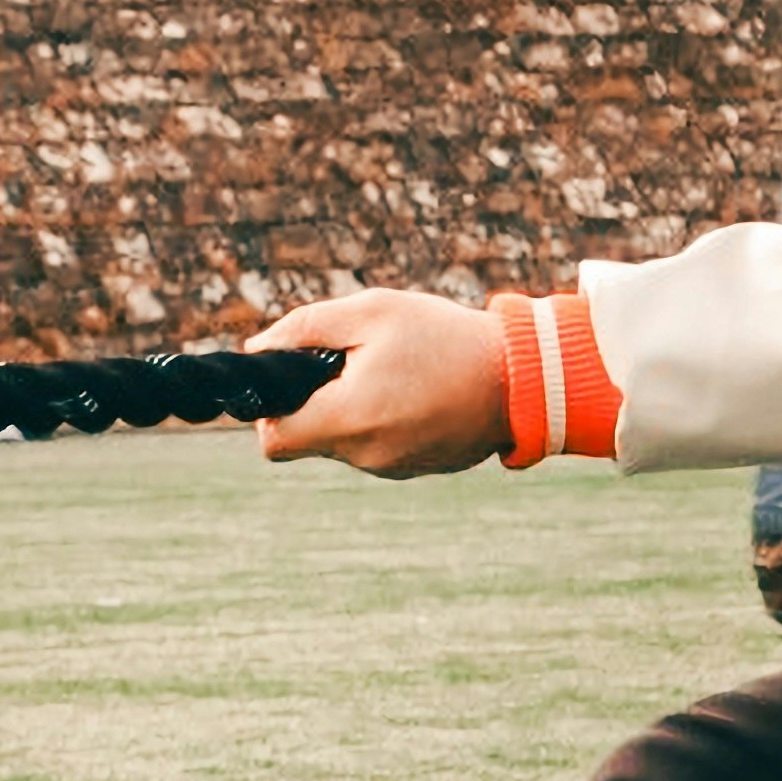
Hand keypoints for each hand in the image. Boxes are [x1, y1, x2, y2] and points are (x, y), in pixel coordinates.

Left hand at [256, 288, 519, 478]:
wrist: (523, 378)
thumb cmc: (443, 337)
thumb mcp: (370, 312)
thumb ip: (304, 328)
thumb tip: (258, 348)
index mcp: (348, 419)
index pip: (273, 442)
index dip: (271, 411)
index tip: (294, 380)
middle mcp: (367, 455)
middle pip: (311, 439)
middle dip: (319, 401)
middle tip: (356, 361)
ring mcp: (395, 468)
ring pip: (347, 443)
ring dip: (355, 409)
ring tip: (396, 371)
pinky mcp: (419, 468)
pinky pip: (381, 448)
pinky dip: (386, 422)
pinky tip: (418, 390)